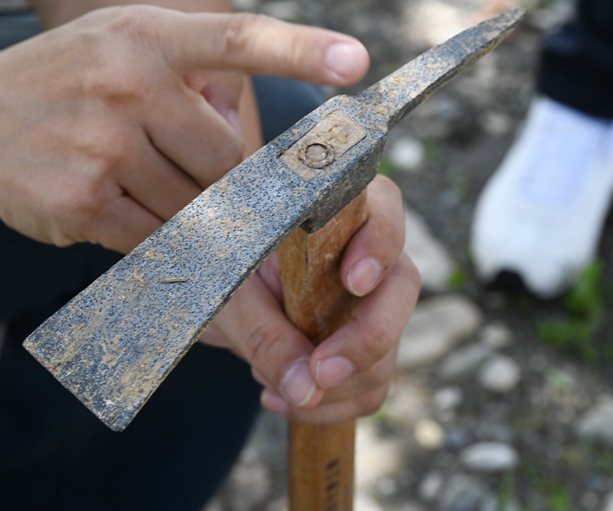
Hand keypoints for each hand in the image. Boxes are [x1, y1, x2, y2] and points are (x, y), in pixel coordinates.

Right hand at [0, 6, 368, 252]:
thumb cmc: (65, 85)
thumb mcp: (123, 49)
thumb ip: (192, 85)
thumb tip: (259, 160)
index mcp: (150, 36)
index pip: (237, 38)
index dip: (301, 49)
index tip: (357, 60)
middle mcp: (128, 82)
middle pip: (228, 163)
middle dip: (234, 194)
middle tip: (225, 201)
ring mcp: (102, 144)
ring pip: (197, 210)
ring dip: (198, 226)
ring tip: (157, 210)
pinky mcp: (83, 202)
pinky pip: (158, 242)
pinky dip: (172, 255)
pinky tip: (152, 239)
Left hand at [199, 175, 419, 424]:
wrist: (211, 290)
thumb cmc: (220, 271)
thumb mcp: (230, 299)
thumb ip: (265, 335)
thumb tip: (307, 387)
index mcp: (333, 210)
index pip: (383, 208)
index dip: (379, 243)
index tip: (353, 282)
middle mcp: (366, 250)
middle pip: (401, 287)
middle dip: (366, 340)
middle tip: (321, 374)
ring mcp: (372, 300)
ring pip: (390, 348)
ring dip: (338, 386)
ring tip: (271, 385)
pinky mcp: (365, 343)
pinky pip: (372, 384)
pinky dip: (331, 404)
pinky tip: (283, 398)